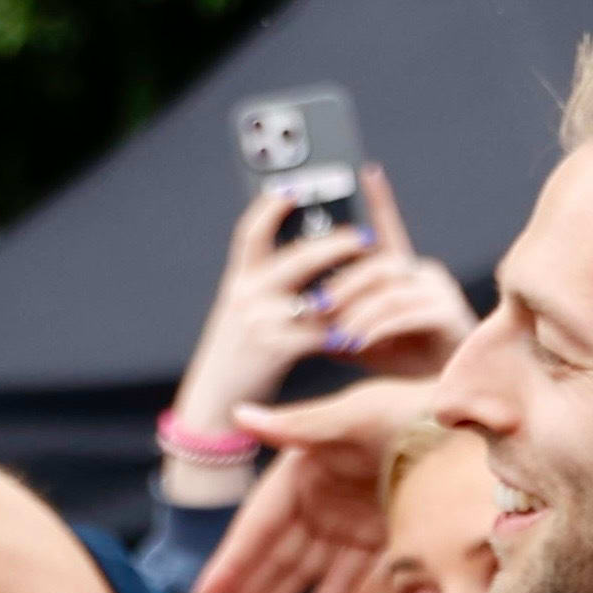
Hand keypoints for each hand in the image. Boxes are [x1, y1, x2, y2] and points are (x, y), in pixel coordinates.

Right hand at [171, 186, 370, 438]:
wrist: (213, 404)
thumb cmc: (237, 358)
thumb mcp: (241, 314)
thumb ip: (266, 290)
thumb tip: (310, 264)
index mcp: (238, 281)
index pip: (250, 233)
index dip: (271, 207)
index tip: (295, 188)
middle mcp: (246, 295)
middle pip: (298, 257)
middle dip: (336, 244)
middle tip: (366, 235)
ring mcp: (261, 321)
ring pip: (319, 295)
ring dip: (353, 287)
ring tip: (379, 277)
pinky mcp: (278, 349)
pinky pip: (324, 333)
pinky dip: (348, 329)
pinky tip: (367, 326)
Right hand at [183, 373, 435, 592]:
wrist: (476, 424)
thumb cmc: (413, 409)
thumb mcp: (358, 415)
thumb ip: (301, 425)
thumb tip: (240, 416)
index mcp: (304, 472)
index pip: (259, 526)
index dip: (231, 563)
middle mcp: (323, 503)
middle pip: (276, 559)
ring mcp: (353, 526)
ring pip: (306, 578)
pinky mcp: (386, 543)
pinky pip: (351, 584)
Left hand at [307, 162, 471, 373]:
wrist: (441, 396)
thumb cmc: (404, 364)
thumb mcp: (359, 339)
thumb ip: (334, 322)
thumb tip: (301, 314)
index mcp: (402, 273)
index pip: (389, 228)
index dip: (380, 199)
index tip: (366, 171)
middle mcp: (423, 274)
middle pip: (377, 264)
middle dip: (342, 285)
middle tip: (315, 307)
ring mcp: (439, 290)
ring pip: (388, 288)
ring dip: (357, 311)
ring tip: (338, 334)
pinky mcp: (448, 312)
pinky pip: (405, 312)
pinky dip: (378, 327)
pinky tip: (361, 342)